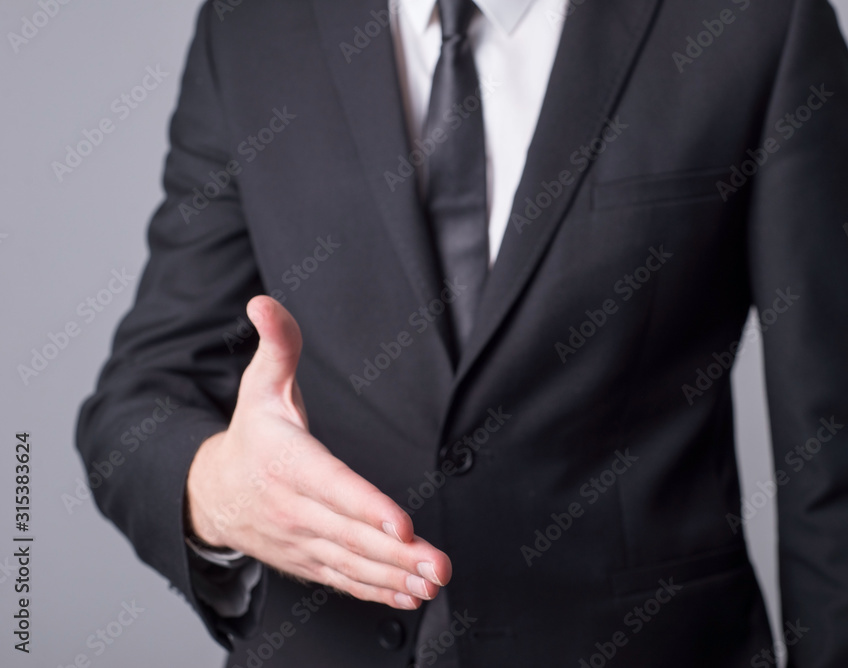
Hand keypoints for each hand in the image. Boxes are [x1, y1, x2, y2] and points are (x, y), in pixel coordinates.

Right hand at [186, 295, 450, 609]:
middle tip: (438, 564)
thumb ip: (276, 344)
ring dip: (395, 576)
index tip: (399, 524)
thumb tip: (264, 302)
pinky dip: (377, 591)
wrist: (211, 492)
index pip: (330, 485)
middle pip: (349, 533)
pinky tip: (410, 595)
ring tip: (433, 582)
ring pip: (352, 563)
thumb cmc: (251, 436)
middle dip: (396, 553)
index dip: (364, 505)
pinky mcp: (308, 560)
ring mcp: (300, 540)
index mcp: (286, 462)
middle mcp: (293, 508)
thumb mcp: (260, 385)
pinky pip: (344, 581)